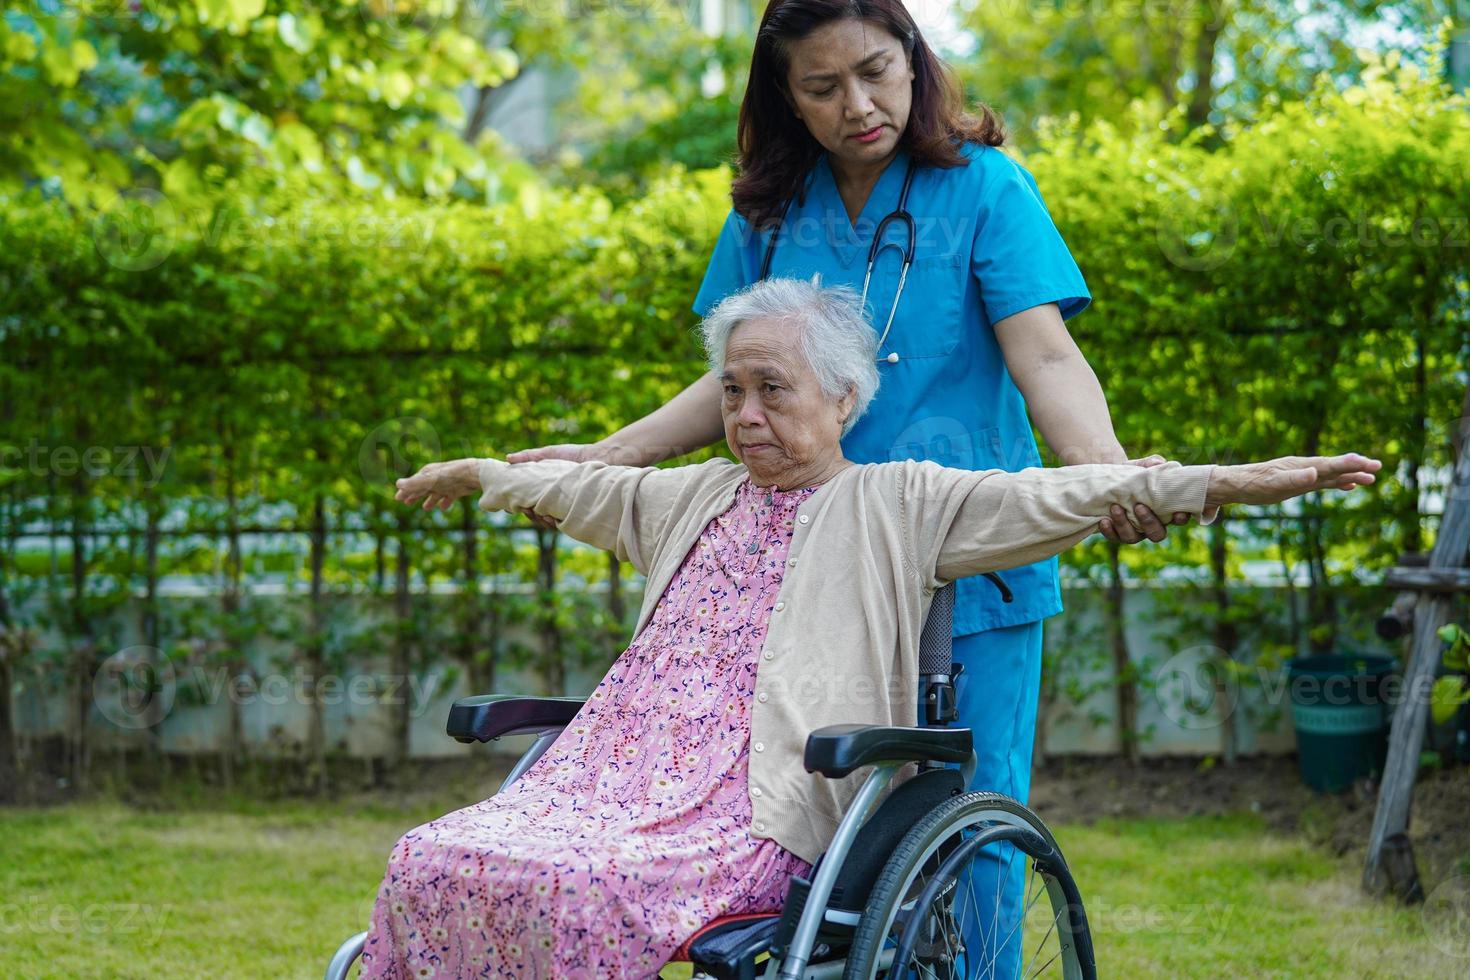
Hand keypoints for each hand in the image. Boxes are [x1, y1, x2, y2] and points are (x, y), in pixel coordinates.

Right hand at [394, 459, 480, 511]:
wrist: (474, 475)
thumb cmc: (450, 475)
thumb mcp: (430, 480)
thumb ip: (414, 483)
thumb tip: (397, 484)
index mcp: (429, 473)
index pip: (413, 482)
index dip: (406, 490)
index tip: (398, 498)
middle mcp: (437, 478)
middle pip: (423, 488)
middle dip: (415, 495)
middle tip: (406, 503)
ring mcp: (448, 484)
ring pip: (436, 493)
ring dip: (430, 500)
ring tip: (425, 508)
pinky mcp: (458, 490)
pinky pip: (449, 497)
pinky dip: (445, 502)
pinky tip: (443, 508)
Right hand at [504, 443, 646, 529]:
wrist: (600, 460)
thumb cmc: (575, 454)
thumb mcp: (550, 452)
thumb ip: (529, 456)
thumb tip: (507, 458)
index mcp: (543, 486)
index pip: (525, 500)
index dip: (518, 503)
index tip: (513, 504)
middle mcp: (551, 498)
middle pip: (534, 512)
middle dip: (529, 513)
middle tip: (528, 511)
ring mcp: (562, 506)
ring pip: (546, 520)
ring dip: (540, 520)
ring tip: (541, 515)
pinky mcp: (574, 512)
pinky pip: (561, 523)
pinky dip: (554, 522)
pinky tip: (552, 519)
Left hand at [1099, 454, 1191, 544]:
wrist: (1107, 480)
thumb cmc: (1132, 474)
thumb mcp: (1141, 466)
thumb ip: (1151, 463)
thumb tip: (1156, 463)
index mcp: (1165, 510)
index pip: (1179, 518)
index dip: (1181, 518)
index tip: (1178, 513)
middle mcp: (1152, 524)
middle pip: (1157, 534)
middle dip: (1149, 523)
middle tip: (1139, 507)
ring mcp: (1134, 531)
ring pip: (1133, 538)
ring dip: (1124, 525)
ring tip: (1115, 508)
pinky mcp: (1117, 533)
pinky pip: (1114, 537)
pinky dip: (1109, 531)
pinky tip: (1103, 521)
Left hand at [1205, 453, 1381, 508]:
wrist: (1236, 484)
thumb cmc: (1253, 484)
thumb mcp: (1273, 484)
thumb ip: (1294, 479)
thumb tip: (1315, 473)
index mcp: (1301, 466)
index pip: (1331, 464)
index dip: (1350, 464)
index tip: (1369, 463)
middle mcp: (1305, 468)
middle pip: (1335, 467)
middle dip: (1357, 467)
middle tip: (1378, 466)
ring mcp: (1303, 474)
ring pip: (1332, 474)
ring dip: (1351, 475)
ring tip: (1372, 478)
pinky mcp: (1299, 482)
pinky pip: (1323, 482)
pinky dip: (1338, 482)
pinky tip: (1349, 485)